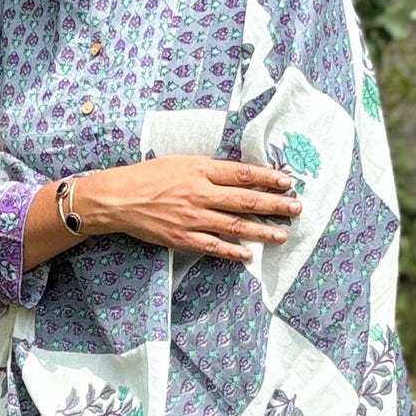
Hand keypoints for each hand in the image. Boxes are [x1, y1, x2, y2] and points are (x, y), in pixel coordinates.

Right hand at [74, 155, 301, 261]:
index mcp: (200, 170)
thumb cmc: (149, 175)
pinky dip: (233, 251)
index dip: (268, 178)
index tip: (288, 182)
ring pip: (235, 225)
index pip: (242, 174)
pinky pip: (214, 246)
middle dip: (275, 205)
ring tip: (282, 234)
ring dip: (262, 230)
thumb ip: (209, 168)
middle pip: (245, 200)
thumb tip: (238, 174)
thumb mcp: (181, 161)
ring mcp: (193, 217)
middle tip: (296, 208)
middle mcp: (200, 193)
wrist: (118, 198)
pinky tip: (249, 253)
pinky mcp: (183, 237)